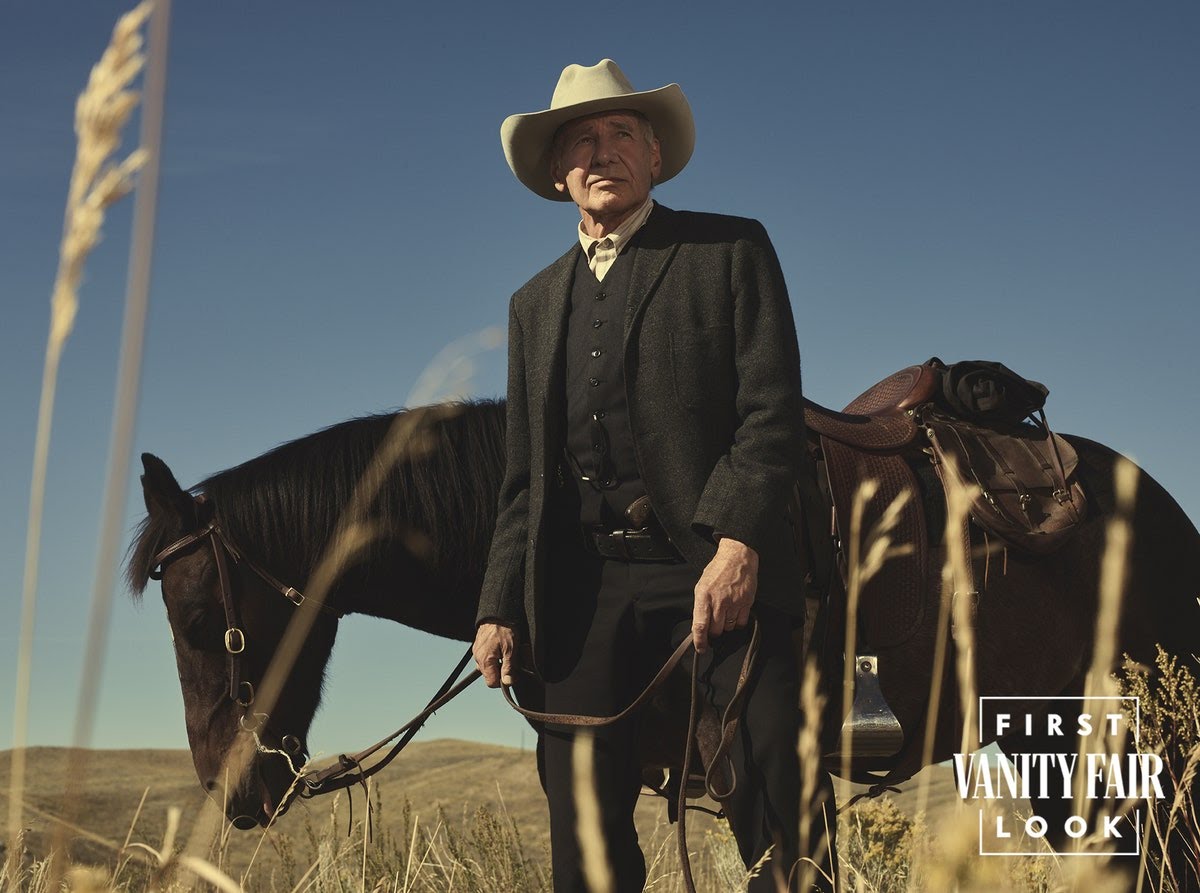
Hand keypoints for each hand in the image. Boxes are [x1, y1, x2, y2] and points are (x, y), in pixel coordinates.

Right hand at [473, 622, 517, 687]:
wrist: (498, 613)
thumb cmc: (505, 629)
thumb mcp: (511, 649)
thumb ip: (509, 668)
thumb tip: (507, 682)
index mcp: (485, 661)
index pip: (491, 683)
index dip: (503, 681)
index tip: (512, 673)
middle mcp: (478, 658)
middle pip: (490, 675)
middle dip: (502, 670)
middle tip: (513, 660)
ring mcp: (477, 652)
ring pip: (489, 666)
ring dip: (498, 663)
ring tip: (507, 652)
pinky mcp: (478, 647)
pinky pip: (486, 657)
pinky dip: (494, 656)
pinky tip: (501, 648)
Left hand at [692, 537, 757, 652]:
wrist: (737, 557)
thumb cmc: (718, 571)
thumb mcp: (701, 586)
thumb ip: (700, 606)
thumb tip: (700, 626)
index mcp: (703, 597)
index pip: (700, 626)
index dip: (700, 641)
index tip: (701, 648)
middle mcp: (718, 601)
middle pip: (716, 630)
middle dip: (714, 631)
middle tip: (714, 622)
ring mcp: (733, 602)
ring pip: (728, 628)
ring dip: (726, 625)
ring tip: (725, 611)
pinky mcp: (746, 602)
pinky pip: (741, 623)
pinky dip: (737, 622)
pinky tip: (735, 612)